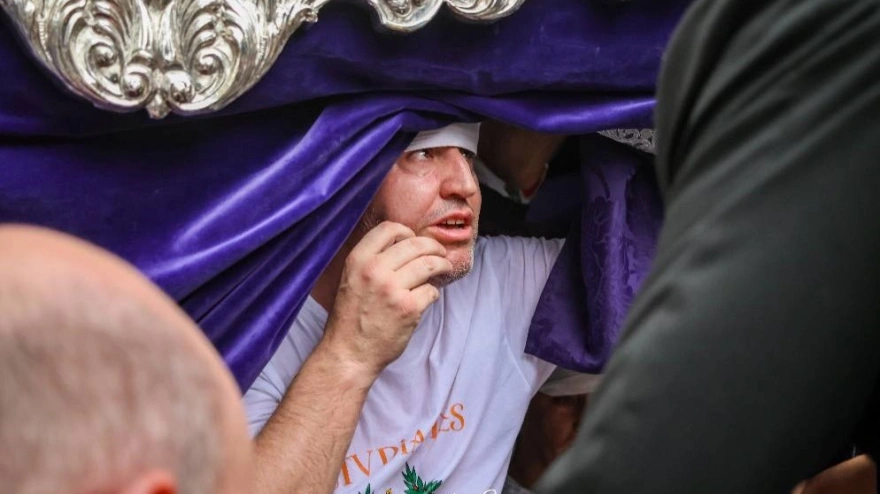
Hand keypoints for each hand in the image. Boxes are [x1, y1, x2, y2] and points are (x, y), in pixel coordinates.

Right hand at [321, 221, 451, 377]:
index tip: (414, 239)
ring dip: (442, 265)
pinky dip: (433, 293)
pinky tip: (427, 297)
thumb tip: (403, 245)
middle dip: (433, 247)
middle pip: (416, 244)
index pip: (389, 228)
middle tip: (440, 253)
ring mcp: (393, 289)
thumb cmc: (350, 318)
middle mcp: (375, 270)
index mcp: (358, 260)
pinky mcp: (408, 308)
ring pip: (429, 264)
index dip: (407, 231)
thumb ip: (371, 261)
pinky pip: (431, 291)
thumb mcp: (351, 279)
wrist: (349, 353)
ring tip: (444, 268)